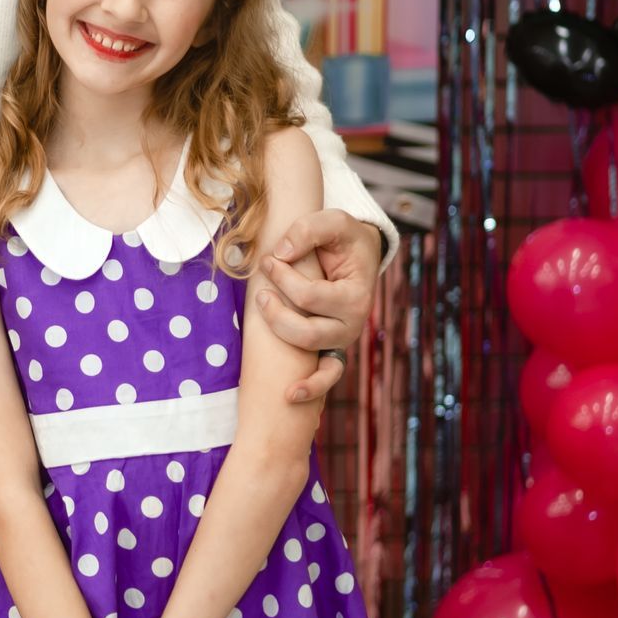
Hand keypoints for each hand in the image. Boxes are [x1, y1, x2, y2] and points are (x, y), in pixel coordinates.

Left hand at [256, 209, 383, 406]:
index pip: (310, 296)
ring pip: (310, 352)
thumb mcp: (331, 222)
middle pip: (308, 333)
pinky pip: (326, 377)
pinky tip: (289, 395)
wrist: (356, 253)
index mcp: (357, 296)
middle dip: (277, 312)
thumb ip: (307, 230)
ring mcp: (341, 340)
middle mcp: (353, 324)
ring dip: (281, 333)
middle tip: (260, 290)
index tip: (269, 259)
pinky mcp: (331, 347)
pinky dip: (310, 388)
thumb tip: (279, 253)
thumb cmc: (342, 239)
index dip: (283, 277)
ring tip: (262, 306)